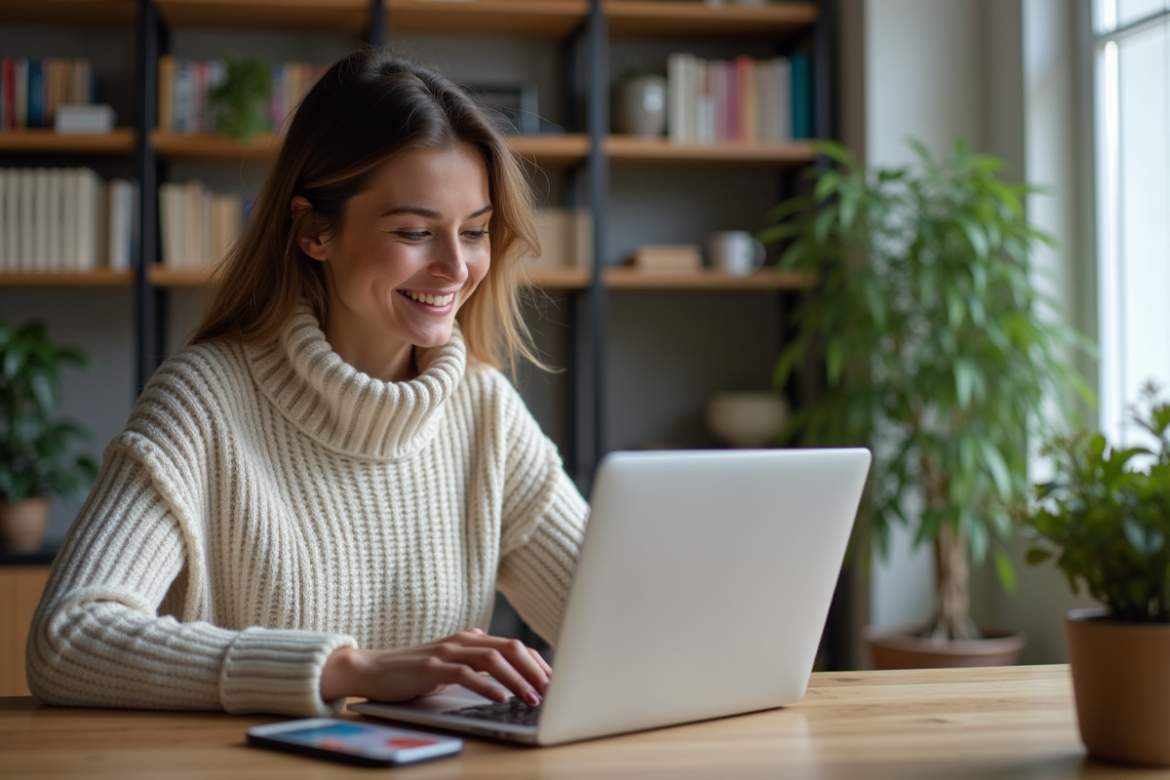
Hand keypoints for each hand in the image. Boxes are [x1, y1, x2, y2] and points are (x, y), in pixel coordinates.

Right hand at [320, 628, 550, 705]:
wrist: (370, 669)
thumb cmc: (411, 672)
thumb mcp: (449, 665)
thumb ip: (474, 663)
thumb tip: (506, 673)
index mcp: (469, 639)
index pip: (513, 646)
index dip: (536, 662)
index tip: (554, 681)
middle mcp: (461, 641)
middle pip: (509, 648)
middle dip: (534, 669)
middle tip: (552, 690)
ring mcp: (446, 652)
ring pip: (492, 659)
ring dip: (516, 679)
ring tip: (532, 697)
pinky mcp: (431, 668)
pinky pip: (465, 674)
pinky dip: (486, 687)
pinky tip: (500, 699)